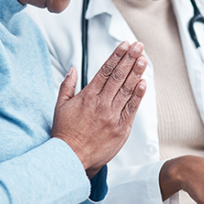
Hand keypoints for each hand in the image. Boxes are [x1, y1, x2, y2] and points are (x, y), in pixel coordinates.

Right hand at [52, 41, 146, 177]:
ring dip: (136, 73)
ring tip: (143, 59)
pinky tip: (144, 83)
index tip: (125, 45)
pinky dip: (138, 95)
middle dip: (129, 59)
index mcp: (87, 96)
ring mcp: (112, 116)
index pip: (105, 71)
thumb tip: (73, 70)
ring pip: (127, 90)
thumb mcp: (60, 106)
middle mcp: (101, 104)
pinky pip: (131, 109)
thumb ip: (67, 86)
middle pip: (118, 76)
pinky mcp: (121, 128)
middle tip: (138, 46)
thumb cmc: (65, 133)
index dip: (117, 56)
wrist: (70, 158)